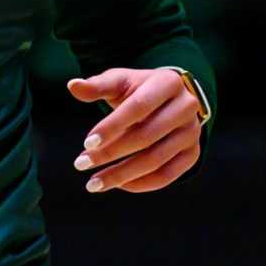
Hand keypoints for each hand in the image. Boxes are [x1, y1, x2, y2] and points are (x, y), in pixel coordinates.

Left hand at [67, 68, 201, 193]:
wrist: (170, 98)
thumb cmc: (138, 88)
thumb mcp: (120, 81)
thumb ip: (97, 85)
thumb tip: (72, 86)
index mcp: (168, 82)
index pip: (138, 107)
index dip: (112, 126)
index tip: (86, 143)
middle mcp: (187, 107)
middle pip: (146, 136)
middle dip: (110, 153)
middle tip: (81, 164)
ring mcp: (193, 132)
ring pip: (156, 160)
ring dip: (122, 174)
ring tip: (94, 183)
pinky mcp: (192, 153)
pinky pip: (167, 175)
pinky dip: (141, 184)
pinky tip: (118, 185)